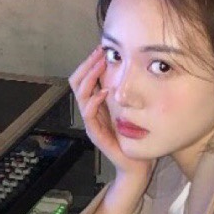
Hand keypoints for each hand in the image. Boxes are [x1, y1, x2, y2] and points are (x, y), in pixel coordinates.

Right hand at [69, 47, 152, 183]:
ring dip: (89, 77)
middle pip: (77, 82)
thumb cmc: (135, 136)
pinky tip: (104, 92)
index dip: (90, 62)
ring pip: (80, 95)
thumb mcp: (131, 107)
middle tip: (99, 53)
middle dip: (87, 65)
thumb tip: (132, 68)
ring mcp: (91, 123)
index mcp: (97, 104)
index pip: (85, 78)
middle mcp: (91, 111)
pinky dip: (94, 101)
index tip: (102, 48)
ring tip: (100, 65)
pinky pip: (88, 114)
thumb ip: (127, 91)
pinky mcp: (96, 134)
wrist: (136, 165)